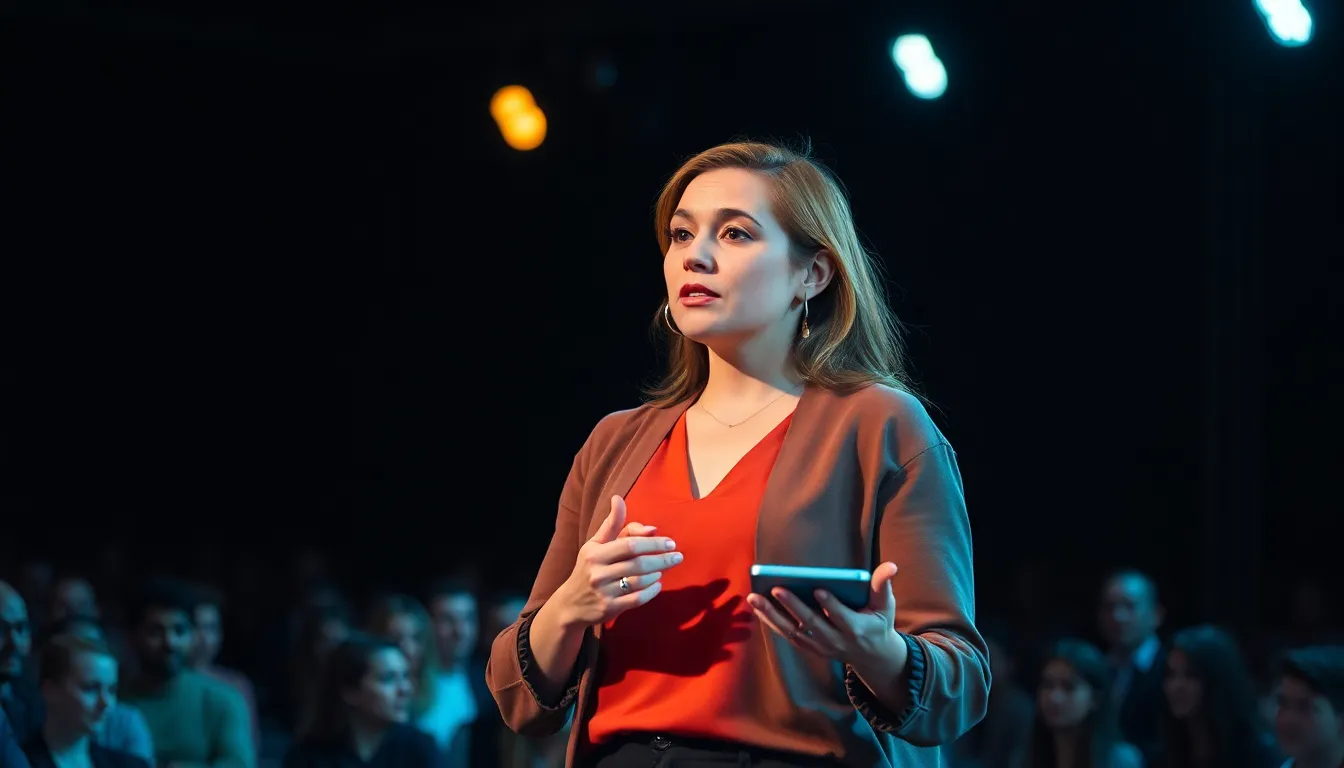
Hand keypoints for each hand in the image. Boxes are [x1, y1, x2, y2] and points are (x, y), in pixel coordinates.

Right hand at [556, 495, 683, 626]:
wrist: (571, 604)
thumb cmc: (588, 568)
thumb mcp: (595, 544)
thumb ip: (611, 523)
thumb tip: (618, 499)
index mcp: (595, 553)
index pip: (629, 545)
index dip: (652, 543)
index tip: (670, 542)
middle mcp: (598, 572)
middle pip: (637, 564)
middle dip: (661, 559)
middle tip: (678, 556)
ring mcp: (604, 592)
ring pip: (638, 581)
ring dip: (656, 574)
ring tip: (663, 569)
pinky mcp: (610, 608)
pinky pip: (637, 599)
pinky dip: (651, 591)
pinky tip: (658, 584)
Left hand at [747, 562, 905, 668]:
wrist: (872, 656)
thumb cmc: (878, 624)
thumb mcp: (885, 606)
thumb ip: (883, 585)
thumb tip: (891, 566)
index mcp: (856, 628)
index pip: (840, 616)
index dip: (830, 604)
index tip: (818, 589)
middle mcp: (835, 640)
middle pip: (811, 624)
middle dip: (793, 607)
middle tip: (777, 589)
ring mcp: (820, 646)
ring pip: (793, 631)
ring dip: (772, 616)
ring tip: (755, 597)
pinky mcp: (809, 647)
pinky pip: (787, 635)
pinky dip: (771, 622)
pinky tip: (758, 606)